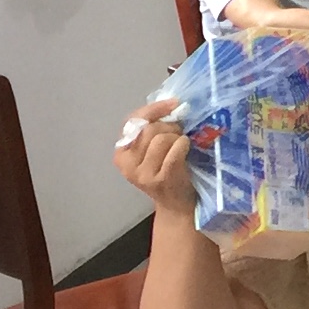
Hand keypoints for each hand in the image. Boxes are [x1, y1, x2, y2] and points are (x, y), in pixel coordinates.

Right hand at [112, 99, 197, 214]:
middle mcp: (127, 164)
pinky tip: (186, 149)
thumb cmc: (168, 171)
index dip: (154, 109)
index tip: (174, 103)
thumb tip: (172, 104)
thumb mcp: (153, 151)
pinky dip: (183, 145)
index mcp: (121, 154)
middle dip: (170, 126)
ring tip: (181, 145)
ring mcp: (142, 173)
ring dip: (177, 137)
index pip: (132, 121)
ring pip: (161, 138)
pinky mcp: (159, 179)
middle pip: (149, 129)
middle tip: (179, 134)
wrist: (177, 205)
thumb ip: (153, 130)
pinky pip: (174, 151)